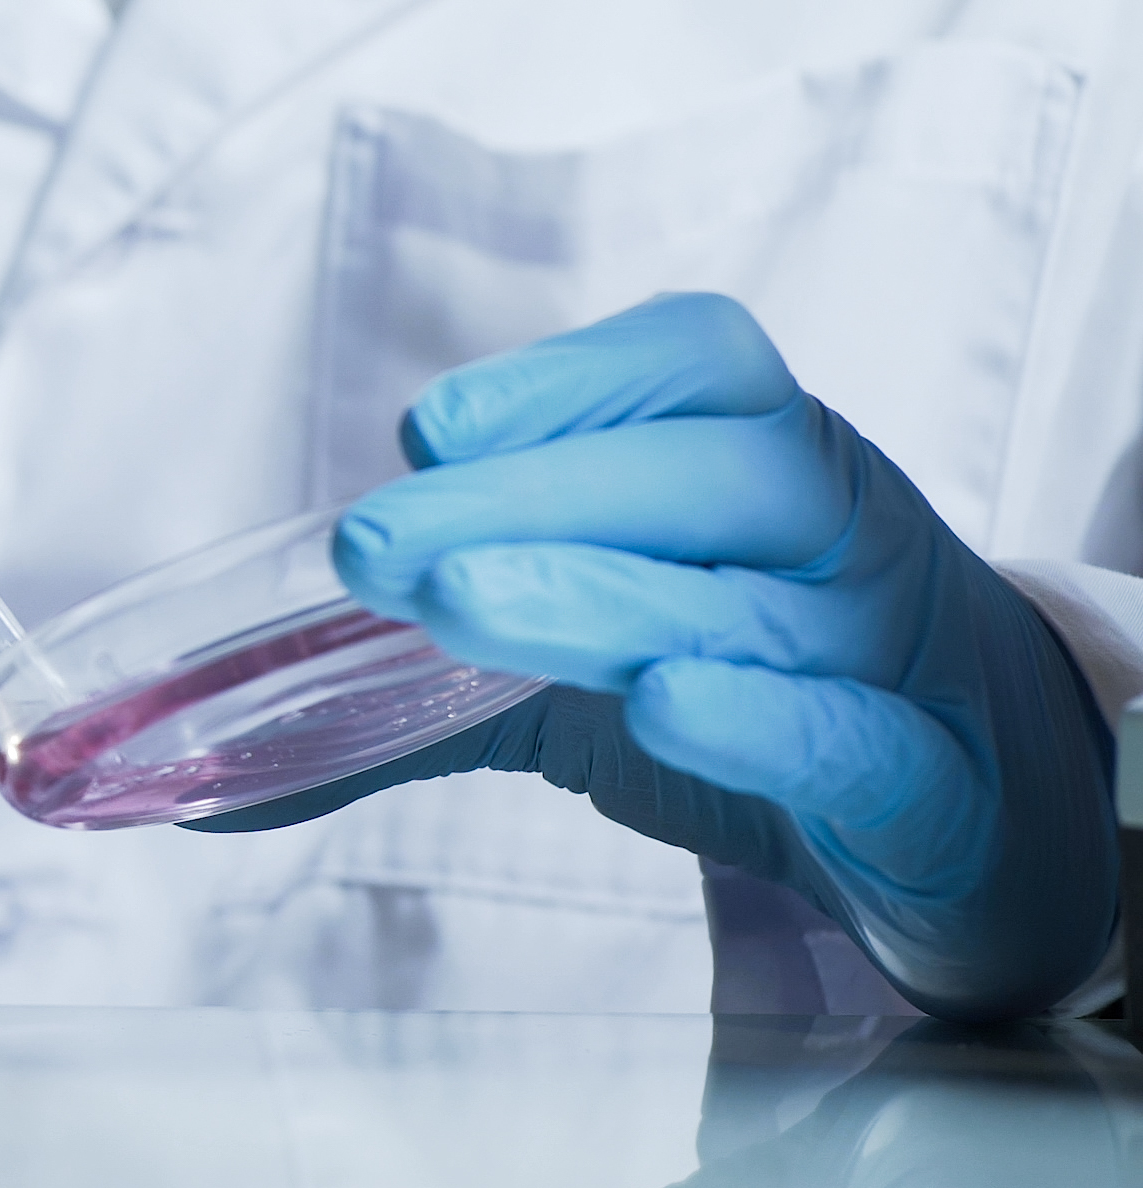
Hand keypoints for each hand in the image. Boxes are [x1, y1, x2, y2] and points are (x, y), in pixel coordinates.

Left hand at [187, 294, 1112, 1019]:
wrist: (984, 820)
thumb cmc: (771, 694)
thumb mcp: (588, 671)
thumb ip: (409, 700)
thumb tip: (203, 769)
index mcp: (770, 464)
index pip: (695, 367)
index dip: (564, 382)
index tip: (426, 426)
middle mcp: (844, 532)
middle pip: (711, 475)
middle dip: (533, 495)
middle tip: (373, 545)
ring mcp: (902, 655)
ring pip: (763, 601)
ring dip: (604, 595)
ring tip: (465, 609)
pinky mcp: (934, 786)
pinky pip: (854, 736)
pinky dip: (761, 716)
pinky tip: (666, 704)